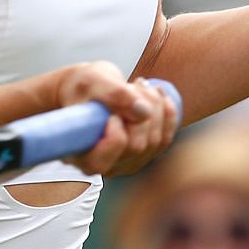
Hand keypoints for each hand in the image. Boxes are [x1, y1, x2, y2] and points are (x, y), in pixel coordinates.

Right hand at [55, 61, 179, 177]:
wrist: (89, 90)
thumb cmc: (81, 88)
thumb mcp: (91, 82)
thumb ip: (113, 94)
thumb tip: (143, 111)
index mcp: (81, 156)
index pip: (103, 161)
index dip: (115, 134)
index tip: (112, 112)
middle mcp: (105, 166)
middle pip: (136, 147)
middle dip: (141, 111)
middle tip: (133, 85)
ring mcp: (126, 162)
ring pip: (155, 141)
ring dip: (155, 108)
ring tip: (140, 86)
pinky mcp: (143, 154)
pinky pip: (165, 140)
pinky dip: (167, 115)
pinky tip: (159, 96)